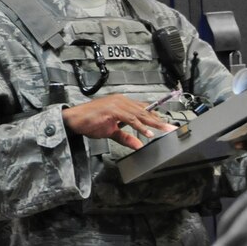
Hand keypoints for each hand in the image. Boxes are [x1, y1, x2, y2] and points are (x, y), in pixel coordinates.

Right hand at [62, 95, 176, 149]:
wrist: (74, 119)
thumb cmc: (89, 122)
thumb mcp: (111, 132)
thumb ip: (125, 137)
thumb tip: (138, 145)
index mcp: (121, 103)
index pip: (143, 109)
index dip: (155, 117)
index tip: (166, 124)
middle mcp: (121, 101)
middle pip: (145, 111)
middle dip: (159, 121)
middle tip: (172, 128)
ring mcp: (117, 104)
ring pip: (140, 114)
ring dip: (153, 123)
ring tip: (164, 130)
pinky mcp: (113, 110)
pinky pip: (130, 119)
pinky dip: (140, 126)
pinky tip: (148, 132)